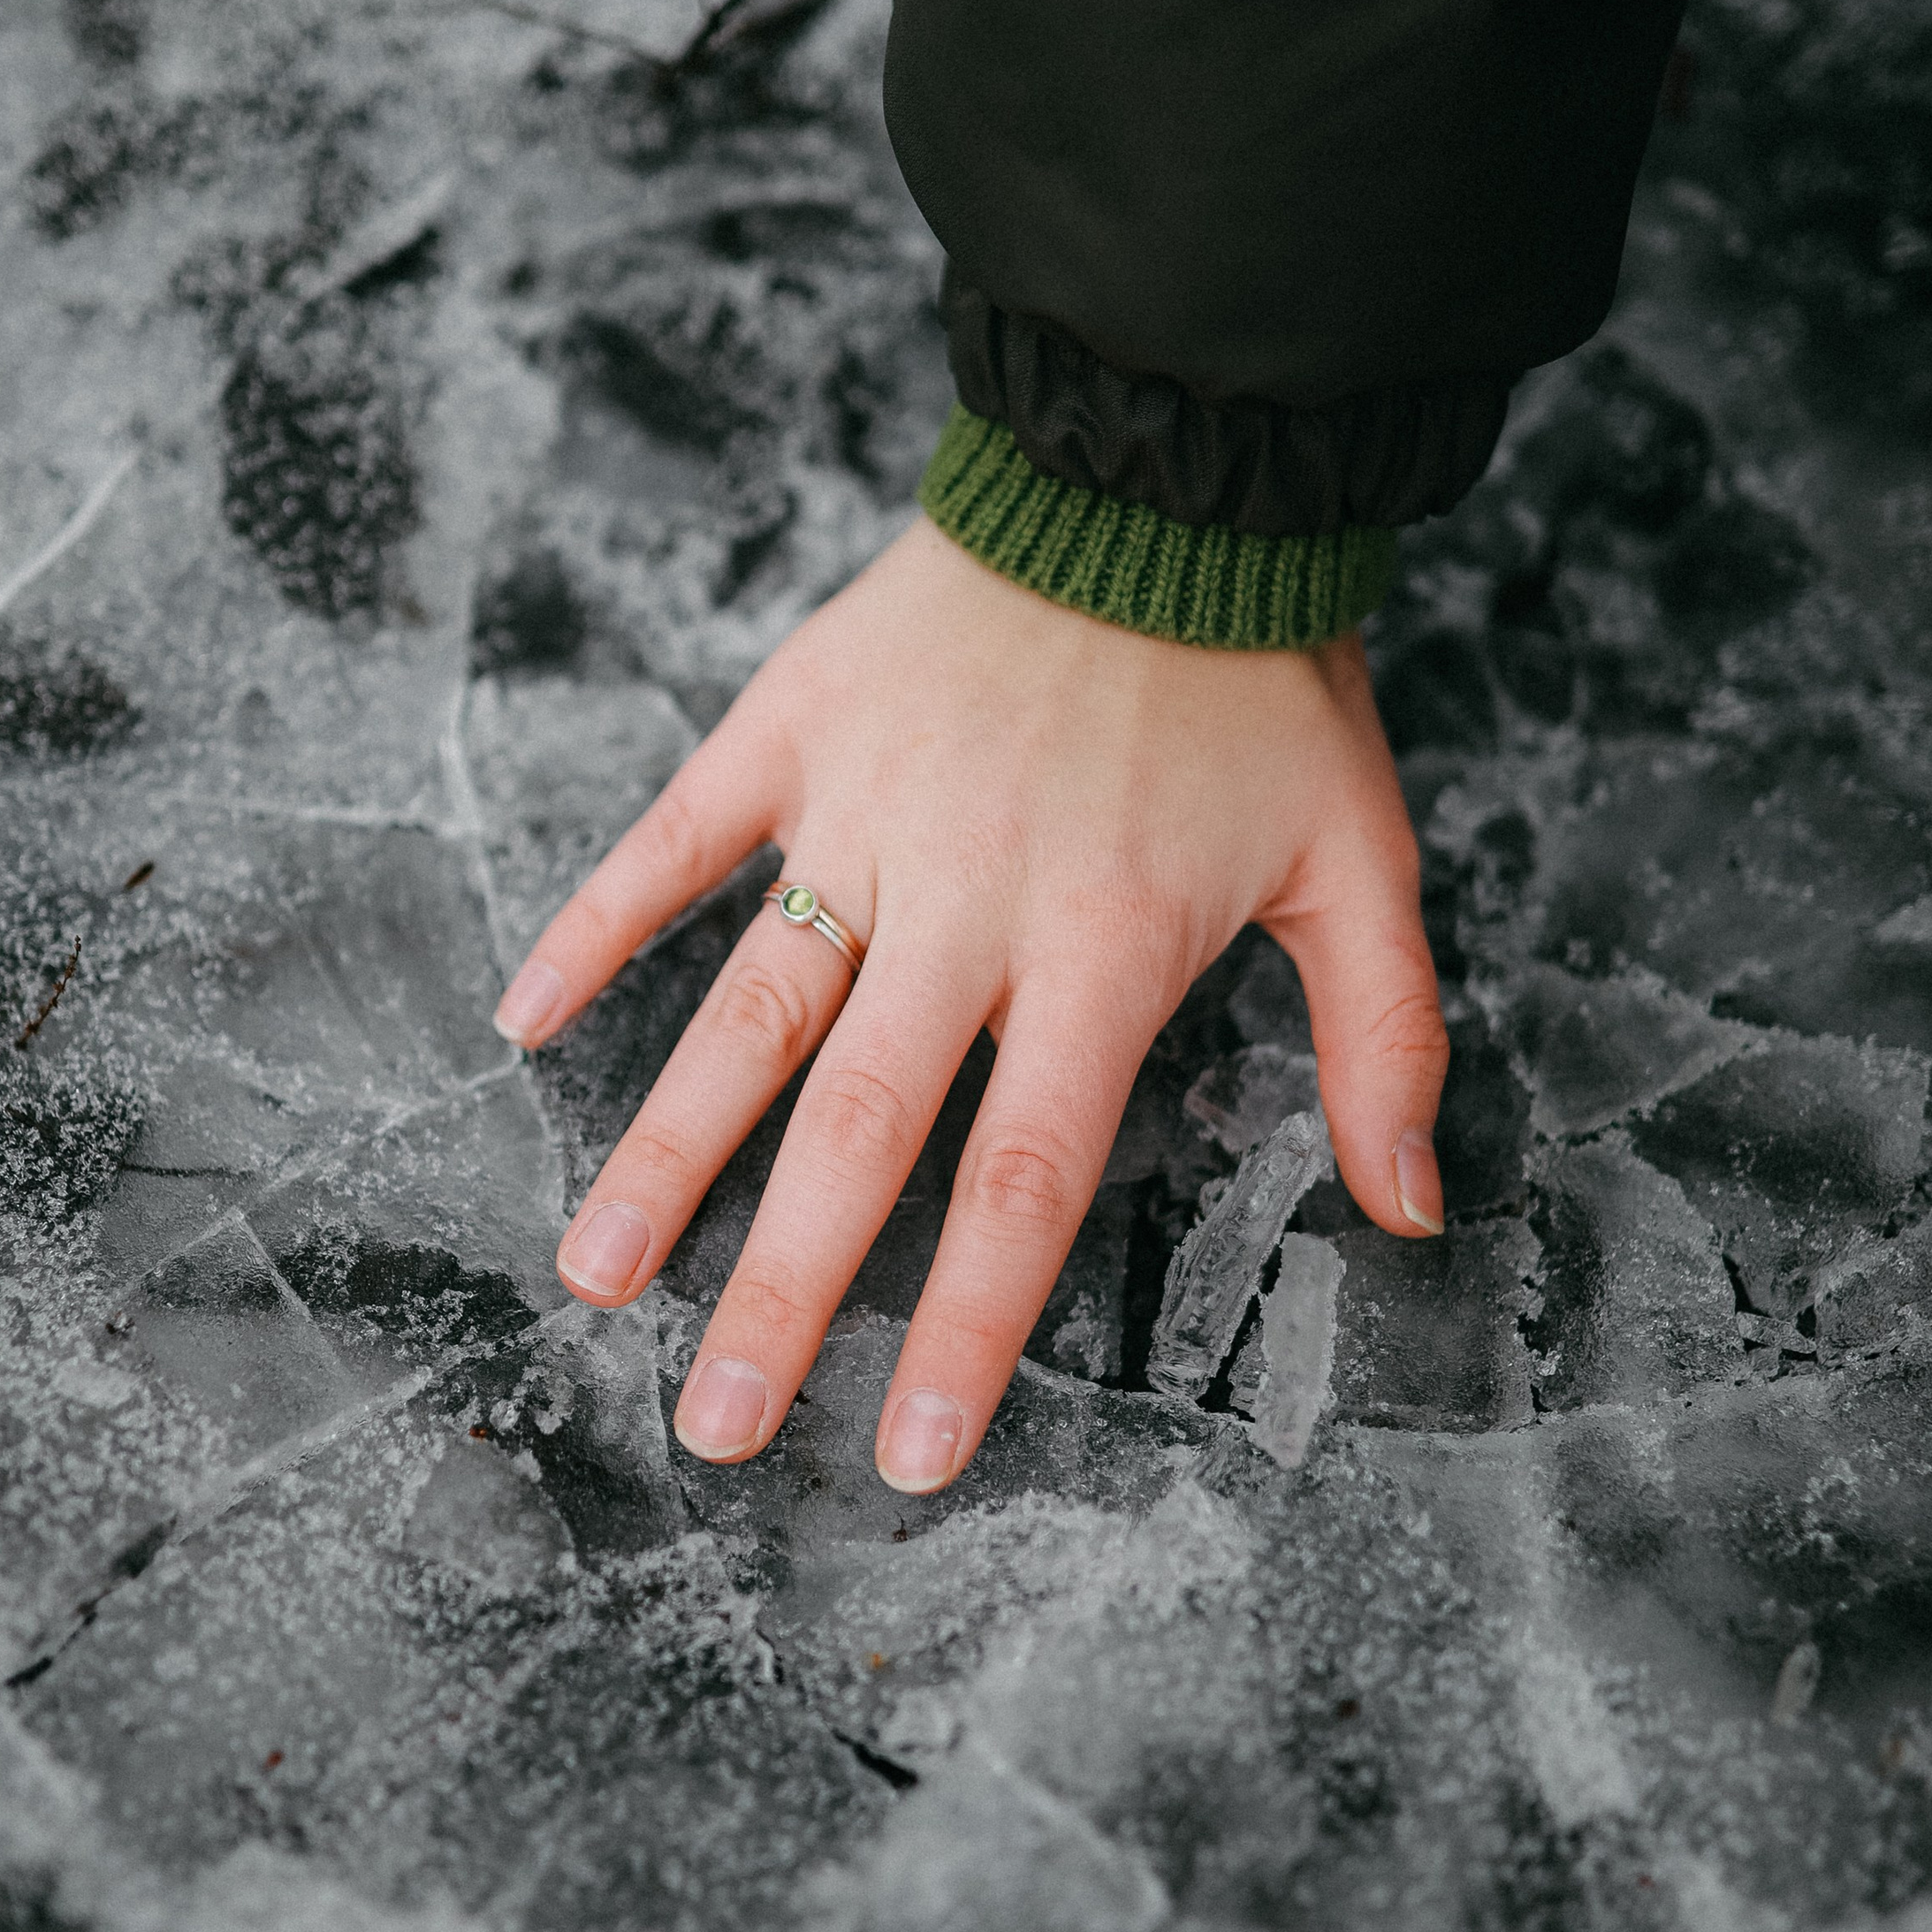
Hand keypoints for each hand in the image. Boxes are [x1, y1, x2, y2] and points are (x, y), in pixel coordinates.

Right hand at [493, 517, 1446, 1491]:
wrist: (1170, 476)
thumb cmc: (1265, 680)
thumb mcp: (1361, 859)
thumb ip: (1385, 1042)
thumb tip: (1412, 1211)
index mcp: (1101, 952)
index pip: (1020, 1182)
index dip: (963, 1329)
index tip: (900, 1455)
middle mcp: (965, 904)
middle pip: (854, 1134)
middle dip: (780, 1293)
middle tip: (713, 1424)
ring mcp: (863, 818)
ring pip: (746, 1014)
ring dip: (666, 1152)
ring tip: (594, 1273)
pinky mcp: (793, 732)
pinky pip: (675, 840)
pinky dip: (593, 923)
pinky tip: (518, 1017)